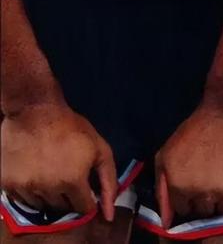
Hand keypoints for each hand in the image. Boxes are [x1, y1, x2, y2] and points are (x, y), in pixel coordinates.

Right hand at [1, 102, 116, 220]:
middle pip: (63, 207)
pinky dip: (31, 191)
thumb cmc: (71, 127)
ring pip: (43, 206)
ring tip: (52, 172)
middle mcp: (49, 189)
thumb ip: (108, 179)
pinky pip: (23, 200)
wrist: (35, 111)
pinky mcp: (8, 184)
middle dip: (70, 196)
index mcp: (73, 181)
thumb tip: (109, 213)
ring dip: (50, 195)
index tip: (86, 188)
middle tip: (68, 175)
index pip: (84, 208)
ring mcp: (26, 188)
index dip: (88, 199)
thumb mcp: (99, 148)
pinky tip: (36, 172)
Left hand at [155, 106, 222, 227]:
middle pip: (206, 210)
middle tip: (215, 175)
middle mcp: (202, 194)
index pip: (184, 209)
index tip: (198, 181)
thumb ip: (162, 186)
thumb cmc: (197, 128)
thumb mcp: (167, 153)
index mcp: (180, 187)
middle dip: (208, 196)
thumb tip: (167, 219)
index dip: (190, 195)